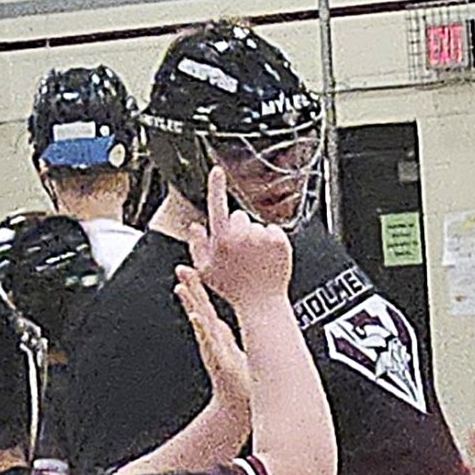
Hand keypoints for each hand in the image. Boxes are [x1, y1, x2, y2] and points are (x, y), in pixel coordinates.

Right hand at [174, 264, 250, 416]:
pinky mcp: (216, 359)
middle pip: (199, 307)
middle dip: (191, 287)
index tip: (193, 269)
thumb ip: (228, 338)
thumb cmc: (238, 382)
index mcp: (218, 335)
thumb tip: (228, 324)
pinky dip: (202, 329)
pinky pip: (207, 341)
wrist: (237, 405)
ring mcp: (212, 347)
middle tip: (181, 268)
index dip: (200, 288)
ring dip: (191, 304)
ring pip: (200, 320)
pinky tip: (196, 317)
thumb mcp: (235, 352)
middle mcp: (212, 339)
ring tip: (182, 288)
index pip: (206, 306)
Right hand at [186, 165, 292, 309]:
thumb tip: (195, 226)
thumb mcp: (206, 271)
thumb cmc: (233, 290)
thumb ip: (197, 246)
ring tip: (254, 260)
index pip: (217, 205)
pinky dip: (271, 242)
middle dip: (237, 229)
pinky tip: (267, 259)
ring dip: (255, 238)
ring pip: (256, 225)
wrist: (262, 303)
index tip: (217, 170)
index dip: (216, 186)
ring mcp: (263, 238)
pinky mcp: (280, 241)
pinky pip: (273, 231)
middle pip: (239, 216)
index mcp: (222, 240)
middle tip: (239, 252)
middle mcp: (243, 235)